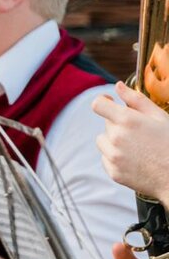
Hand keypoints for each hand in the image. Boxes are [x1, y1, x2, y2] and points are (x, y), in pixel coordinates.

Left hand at [94, 83, 168, 202]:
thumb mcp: (159, 117)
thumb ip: (136, 99)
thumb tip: (118, 86)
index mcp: (127, 121)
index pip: (98, 105)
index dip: (103, 100)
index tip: (108, 101)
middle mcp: (116, 138)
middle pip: (107, 123)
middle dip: (120, 123)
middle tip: (142, 132)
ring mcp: (113, 156)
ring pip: (103, 140)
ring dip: (114, 140)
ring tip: (139, 146)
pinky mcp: (113, 172)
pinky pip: (106, 158)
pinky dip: (116, 156)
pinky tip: (136, 159)